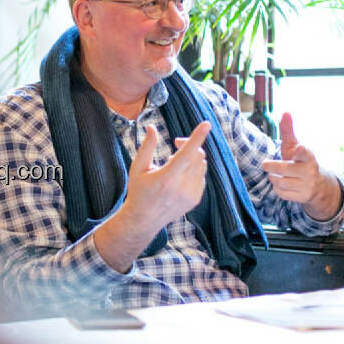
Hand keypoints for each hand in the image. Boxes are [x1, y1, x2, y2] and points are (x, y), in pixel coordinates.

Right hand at [93, 122, 210, 272]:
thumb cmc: (138, 191)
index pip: (187, 153)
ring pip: (202, 165)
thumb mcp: (137, 168)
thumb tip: (151, 127)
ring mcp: (191, 195)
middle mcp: (182, 187)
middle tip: (176, 142)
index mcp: (166, 178)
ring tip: (174, 162)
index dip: (197, 137)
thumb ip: (146, 146)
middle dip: (189, 144)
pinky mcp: (195, 199)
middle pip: (197, 155)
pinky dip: (194, 169)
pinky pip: (201, 176)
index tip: (206, 124)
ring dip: (192, 156)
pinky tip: (179, 174)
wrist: (144, 220)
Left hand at [261, 113, 340, 219]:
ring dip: (273, 178)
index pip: (306, 153)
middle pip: (283, 169)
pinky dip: (277, 189)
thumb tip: (285, 112)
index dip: (302, 151)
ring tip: (276, 175)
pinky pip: (281, 193)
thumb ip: (288, 131)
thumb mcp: (294, 146)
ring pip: (279, 182)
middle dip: (271, 166)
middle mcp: (310, 171)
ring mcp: (307, 186)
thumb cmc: (299, 161)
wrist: (316, 185)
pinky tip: (281, 185)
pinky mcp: (302, 197)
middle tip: (265, 164)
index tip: (300, 147)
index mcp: (308, 157)